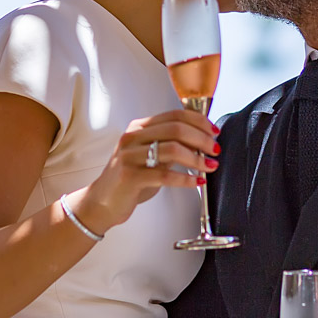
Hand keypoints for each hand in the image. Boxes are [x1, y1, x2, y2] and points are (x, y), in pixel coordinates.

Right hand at [74, 109, 219, 232]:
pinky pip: (165, 175)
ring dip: (197, 159)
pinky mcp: (130, 177)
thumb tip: (202, 140)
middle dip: (201, 139)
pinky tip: (197, 182)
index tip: (213, 132)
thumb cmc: (130, 178)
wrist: (102, 202)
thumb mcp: (149, 155)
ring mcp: (129, 156)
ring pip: (173, 150)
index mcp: (138, 128)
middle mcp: (132, 138)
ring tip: (209, 166)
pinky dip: (186, 178)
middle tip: (215, 150)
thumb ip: (170, 145)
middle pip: (176, 129)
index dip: (199, 122)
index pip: (175, 115)